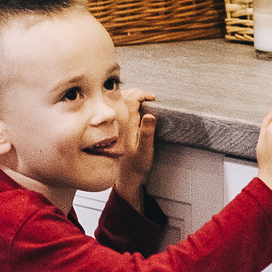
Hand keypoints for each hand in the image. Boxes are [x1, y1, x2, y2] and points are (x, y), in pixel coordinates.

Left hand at [113, 87, 156, 203]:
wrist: (126, 178)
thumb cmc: (136, 166)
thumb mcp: (145, 151)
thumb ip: (147, 133)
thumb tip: (150, 115)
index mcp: (126, 125)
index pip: (131, 98)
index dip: (142, 94)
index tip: (153, 98)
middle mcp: (120, 122)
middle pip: (125, 97)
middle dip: (138, 93)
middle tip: (150, 98)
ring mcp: (118, 125)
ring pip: (122, 102)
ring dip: (133, 98)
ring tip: (145, 101)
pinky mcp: (119, 128)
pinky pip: (122, 110)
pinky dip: (130, 105)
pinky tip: (138, 109)